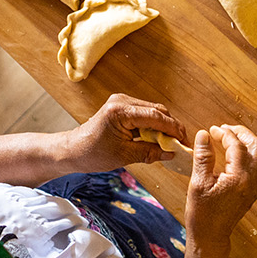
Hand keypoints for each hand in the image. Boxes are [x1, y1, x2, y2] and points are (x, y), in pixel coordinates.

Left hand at [62, 93, 189, 173]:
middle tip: (180, 143)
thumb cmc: (92, 153)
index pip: (155, 116)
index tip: (184, 141)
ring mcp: (121, 102)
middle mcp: (122, 101)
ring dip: (163, 126)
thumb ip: (149, 152)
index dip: (173, 129)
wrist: (73, 150)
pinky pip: (144, 114)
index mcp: (120, 111)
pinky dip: (154, 125)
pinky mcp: (122, 107)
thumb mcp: (124, 156)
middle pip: (157, 110)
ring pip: (153, 111)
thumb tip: (170, 153)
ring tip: (171, 143)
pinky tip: (158, 138)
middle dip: (171, 127)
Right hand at [184, 124, 256, 248]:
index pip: (236, 146)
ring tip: (233, 138)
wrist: (212, 236)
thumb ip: (203, 157)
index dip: (224, 134)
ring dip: (251, 141)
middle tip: (225, 130)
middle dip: (241, 133)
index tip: (212, 130)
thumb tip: (204, 135)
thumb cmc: (202, 213)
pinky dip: (253, 152)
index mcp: (238, 178)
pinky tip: (237, 152)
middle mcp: (253, 180)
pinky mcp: (256, 189)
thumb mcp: (198, 183)